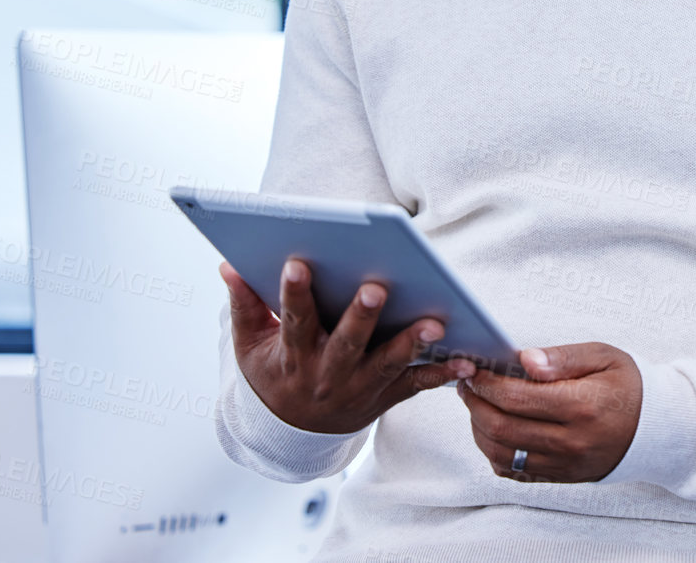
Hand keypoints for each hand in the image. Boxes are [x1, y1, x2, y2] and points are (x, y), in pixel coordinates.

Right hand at [221, 259, 473, 434]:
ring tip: (435, 323)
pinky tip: (467, 361)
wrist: (292, 433)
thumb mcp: (250, 346)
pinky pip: (416, 386)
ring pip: (386, 365)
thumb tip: (228, 264)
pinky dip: (443, 374)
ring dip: (410, 344)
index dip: (293, 294)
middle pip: (346, 344)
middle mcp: (327, 375)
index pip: (293, 322)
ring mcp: (358, 389)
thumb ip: (244, 305)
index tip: (296, 262)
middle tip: (376, 287)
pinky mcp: (384, 397)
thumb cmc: (273, 374)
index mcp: (293, 357)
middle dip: (361, 317)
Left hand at [457, 342, 641, 482]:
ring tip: (477, 404)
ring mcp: (565, 464)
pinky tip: (493, 429)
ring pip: (501, 453)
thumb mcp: (603, 357)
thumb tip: (524, 360)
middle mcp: (571, 441)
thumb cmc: (628, 386)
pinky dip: (493, 451)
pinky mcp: (561, 477)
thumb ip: (562, 357)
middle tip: (467, 384)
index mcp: (582, 406)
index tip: (475, 368)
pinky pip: (513, 471)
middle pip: (501, 427)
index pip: (516, 397)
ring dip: (478, 428)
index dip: (487, 382)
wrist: (656, 428)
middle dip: (475, 403)